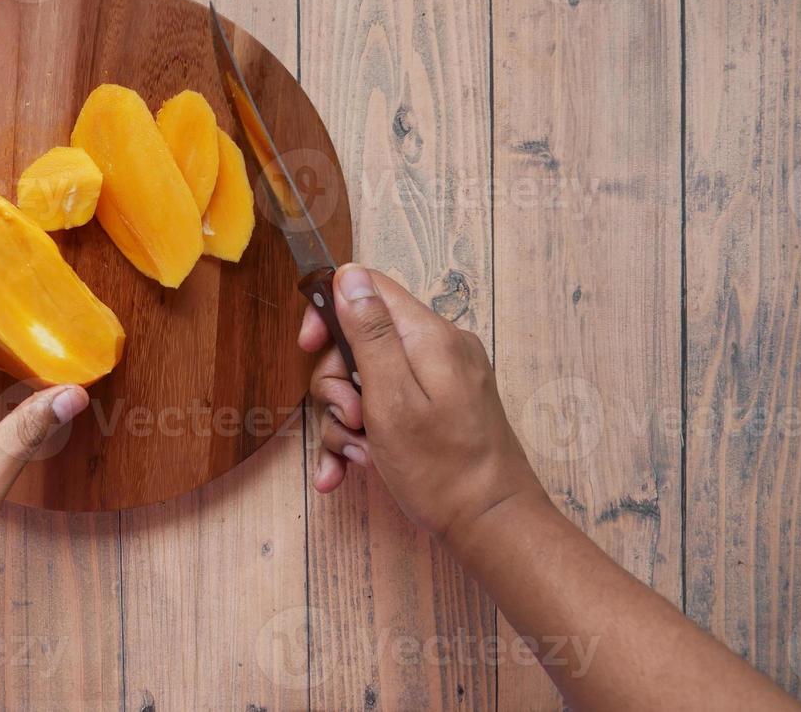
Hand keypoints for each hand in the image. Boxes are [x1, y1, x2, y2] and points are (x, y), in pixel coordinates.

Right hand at [300, 264, 544, 547]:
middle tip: (348, 421)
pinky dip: (363, 436)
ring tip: (355, 455)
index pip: (368, 288)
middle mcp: (437, 349)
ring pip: (366, 381)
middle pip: (360, 341)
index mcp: (429, 336)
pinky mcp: (436, 410)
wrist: (492, 527)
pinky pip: (386, 408)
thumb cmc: (441, 469)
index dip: (330, 312)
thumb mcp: (392, 397)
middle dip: (337, 383)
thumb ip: (369, 333)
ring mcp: (438, 381)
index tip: (308, 348)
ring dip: (345, 419)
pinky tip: (347, 469)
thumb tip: (349, 274)